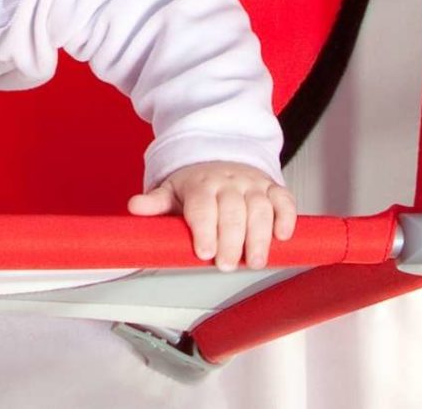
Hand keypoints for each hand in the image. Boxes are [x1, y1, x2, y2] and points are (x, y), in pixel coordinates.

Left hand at [127, 163, 296, 270]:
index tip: (204, 252)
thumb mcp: (170, 191)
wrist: (219, 157)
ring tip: (255, 261)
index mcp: (201, 184)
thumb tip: (134, 206)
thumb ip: (155, 203)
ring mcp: (253, 185)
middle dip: (231, 240)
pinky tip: (282, 236)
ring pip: (260, 209)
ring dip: (259, 237)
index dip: (204, 231)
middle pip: (232, 211)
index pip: (202, 207)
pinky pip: (284, 200)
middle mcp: (228, 182)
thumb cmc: (195, 184)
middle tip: (227, 265)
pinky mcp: (273, 188)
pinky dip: (286, 218)